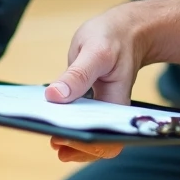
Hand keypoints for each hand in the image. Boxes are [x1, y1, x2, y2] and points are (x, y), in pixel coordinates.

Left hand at [43, 0, 179, 163]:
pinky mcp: (93, 102)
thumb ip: (77, 74)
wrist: (126, 30)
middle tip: (55, 143)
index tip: (61, 138)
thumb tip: (54, 96)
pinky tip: (55, 123)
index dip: (86, 146)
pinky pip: (84, 121)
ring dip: (73, 141)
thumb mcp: (95, 50)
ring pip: (92, 135)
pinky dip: (70, 125)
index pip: (108, 139)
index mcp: (117, 102)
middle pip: (100, 143)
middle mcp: (112, 110)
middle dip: (77, 149)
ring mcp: (103, 107)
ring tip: (53, 140)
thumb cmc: (113, 37)